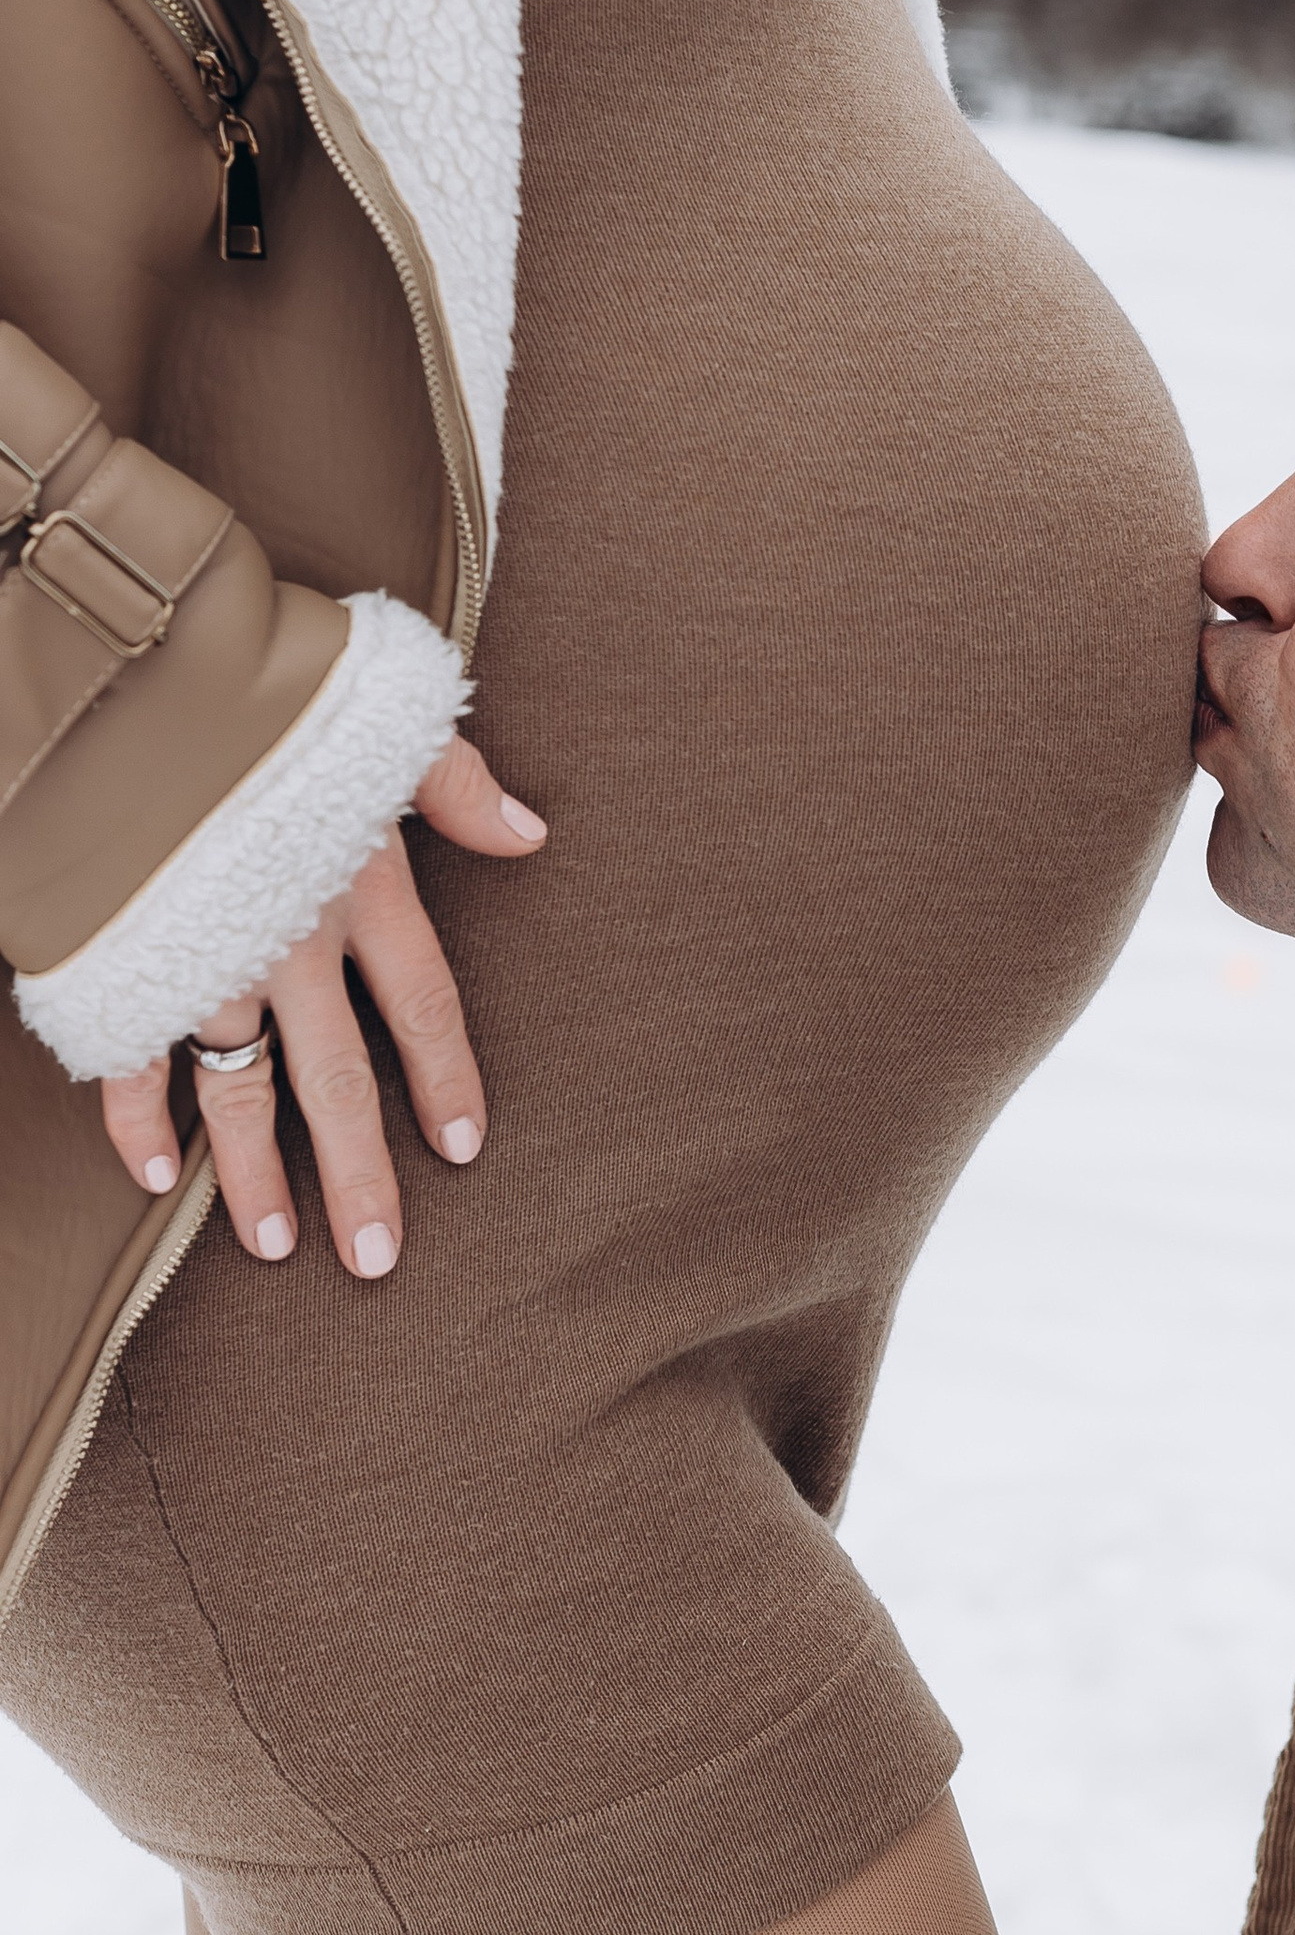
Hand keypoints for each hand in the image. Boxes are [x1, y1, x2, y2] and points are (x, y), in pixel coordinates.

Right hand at [97, 733, 547, 1277]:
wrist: (145, 677)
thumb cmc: (270, 687)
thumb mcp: (387, 716)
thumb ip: (456, 784)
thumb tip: (531, 829)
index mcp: (361, 885)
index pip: (424, 1004)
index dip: (447, 1078)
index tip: (464, 1149)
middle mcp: (291, 938)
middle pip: (339, 1079)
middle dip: (361, 1173)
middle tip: (376, 1257)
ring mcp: (203, 956)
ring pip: (241, 1089)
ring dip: (258, 1174)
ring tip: (279, 1247)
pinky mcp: (123, 959)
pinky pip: (132, 1060)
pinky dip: (138, 1121)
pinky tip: (159, 1179)